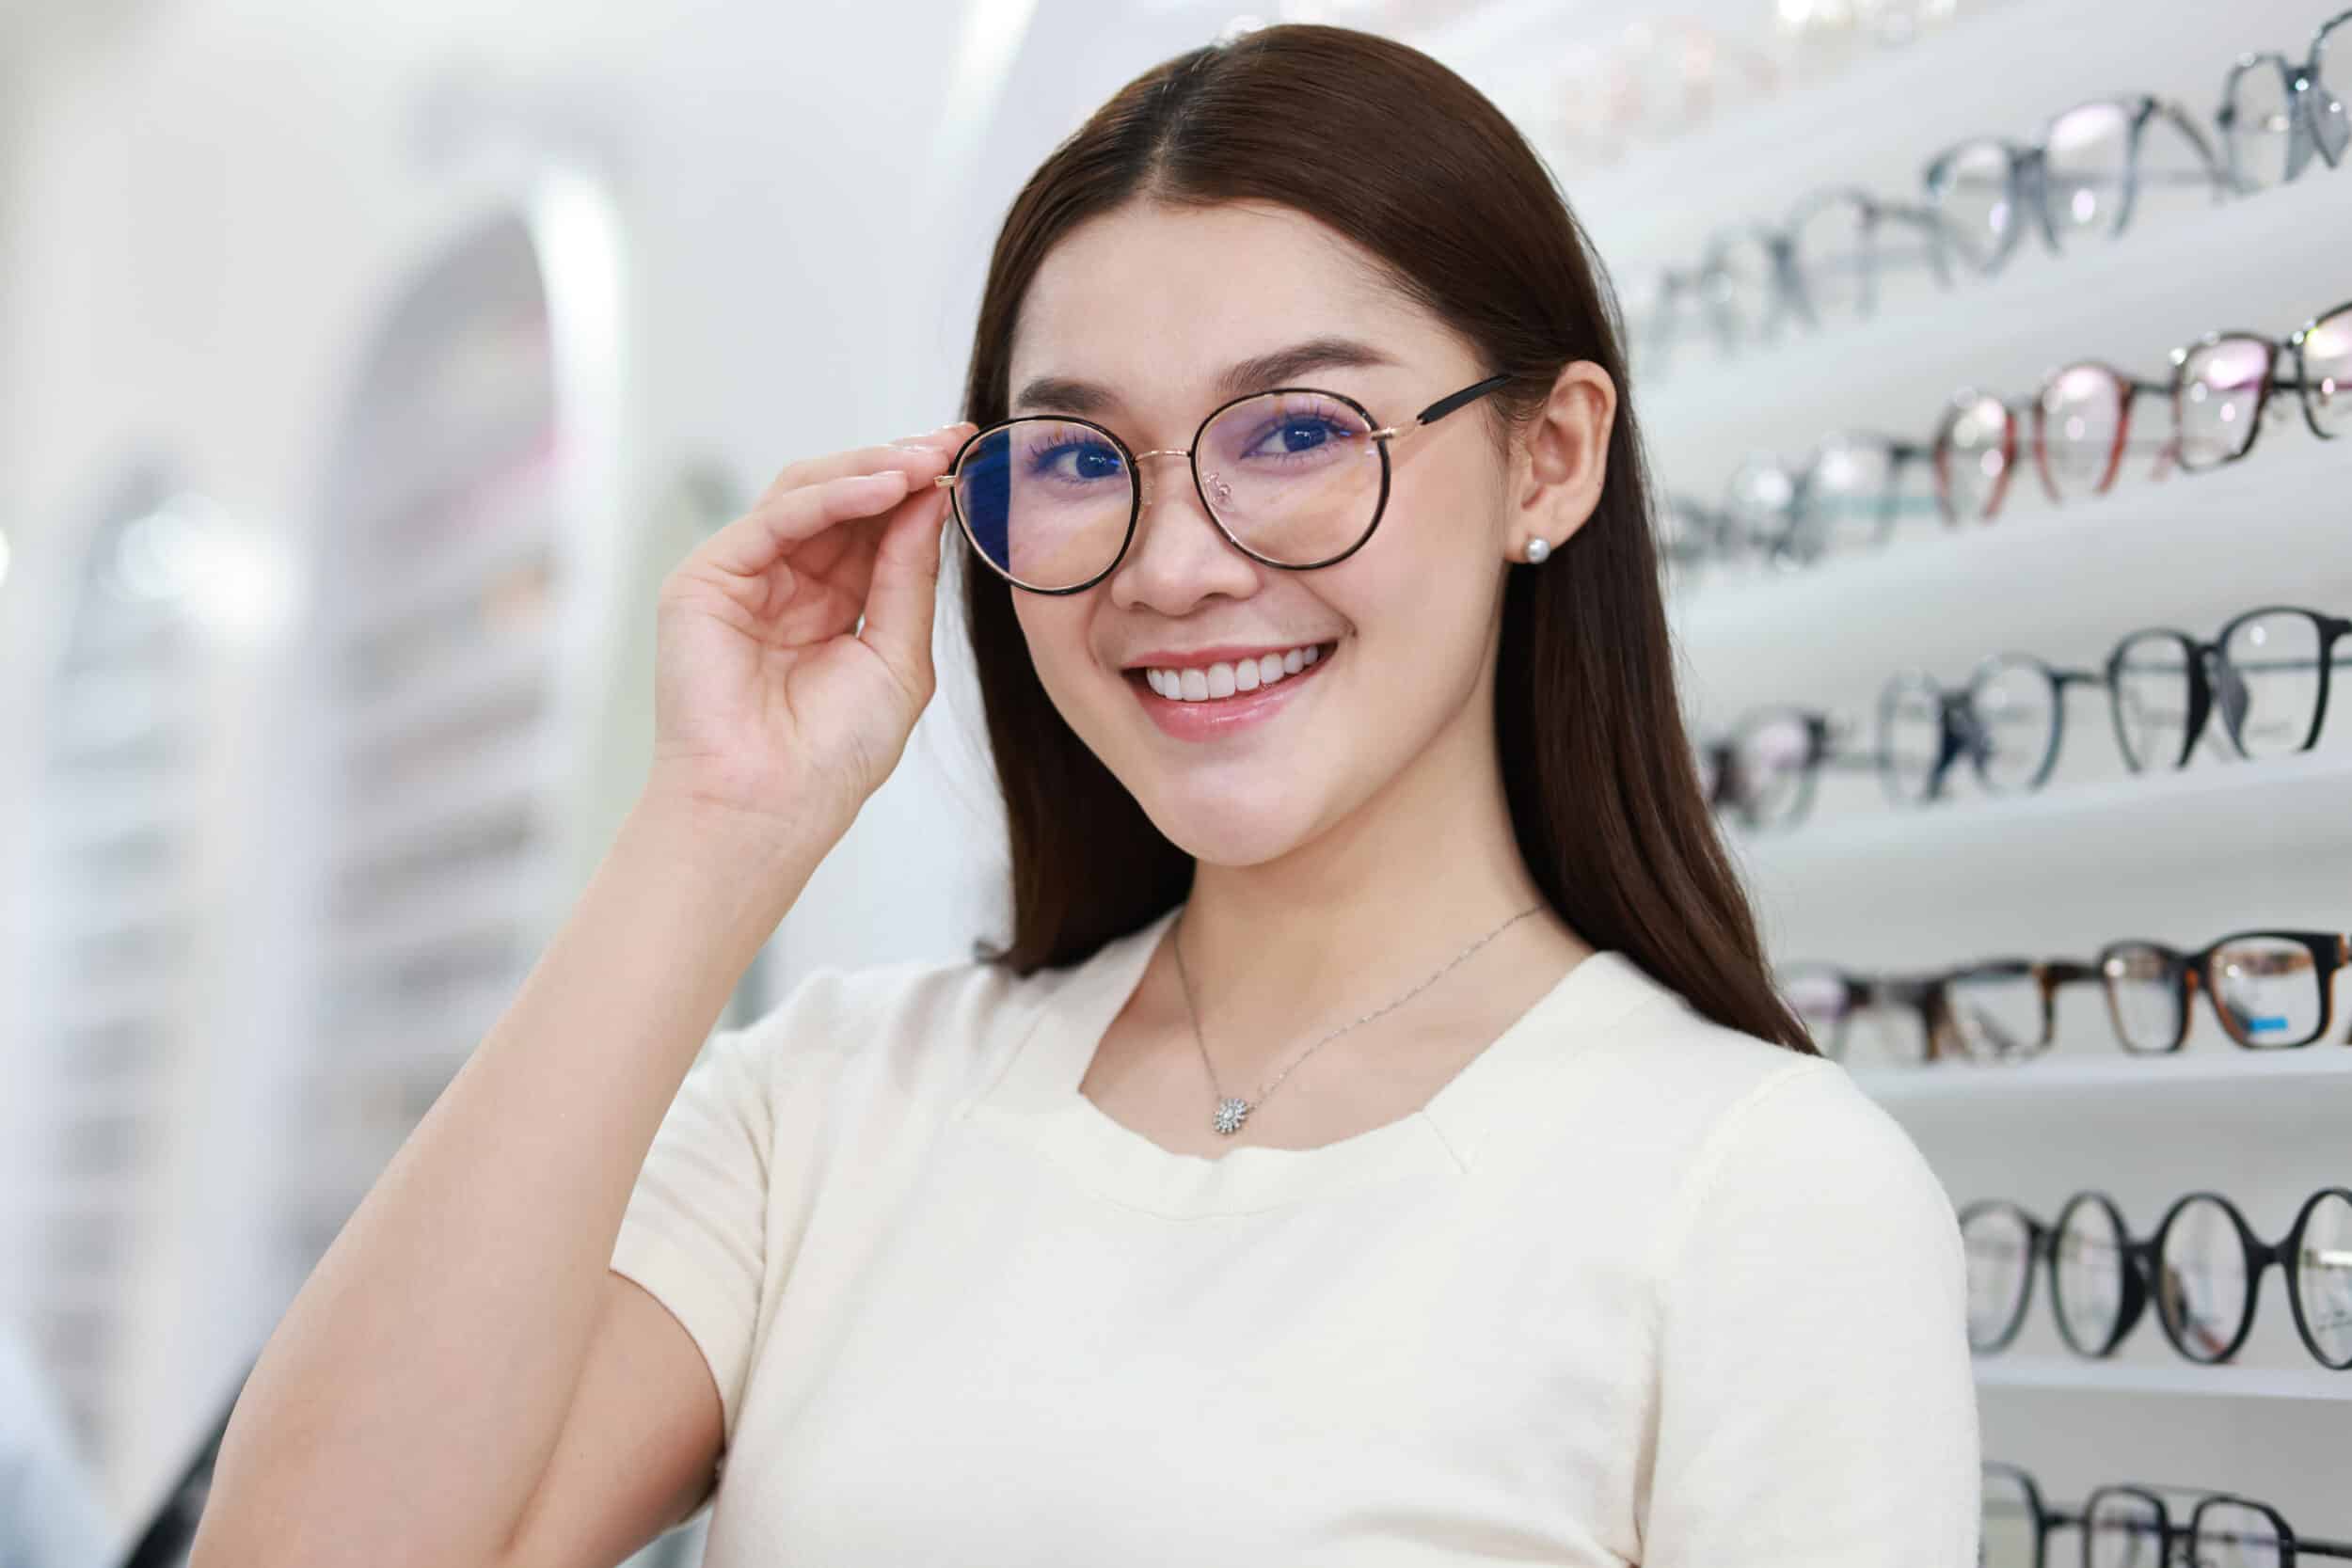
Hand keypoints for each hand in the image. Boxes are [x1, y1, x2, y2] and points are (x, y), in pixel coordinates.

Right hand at [644, 422, 977, 832]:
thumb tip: (931, 499)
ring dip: (871, 469)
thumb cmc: (832, 755)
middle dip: (901, 465)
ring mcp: (744, 575)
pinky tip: (887, 488)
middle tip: (953, 444)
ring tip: (927, 460)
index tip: (971, 454)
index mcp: (832, 602)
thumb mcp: (897, 656)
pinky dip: (833, 495)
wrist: (770, 808)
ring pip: (807, 492)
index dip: (920, 487)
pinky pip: (775, 517)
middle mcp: (786, 581)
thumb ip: (909, 576)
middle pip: (843, 497)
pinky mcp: (706, 578)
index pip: (876, 524)